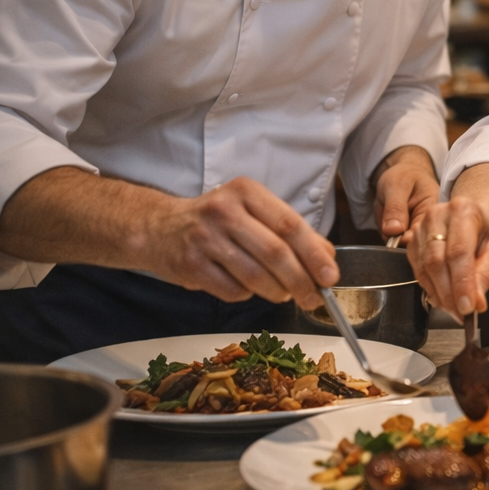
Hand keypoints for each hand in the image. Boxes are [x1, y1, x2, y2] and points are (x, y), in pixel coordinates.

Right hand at [146, 177, 337, 307]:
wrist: (158, 227)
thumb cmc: (215, 220)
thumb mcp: (252, 212)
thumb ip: (289, 231)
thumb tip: (326, 256)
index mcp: (246, 192)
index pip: (290, 224)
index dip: (314, 254)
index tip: (330, 276)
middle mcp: (224, 211)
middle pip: (275, 253)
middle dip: (301, 280)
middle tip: (314, 297)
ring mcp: (204, 238)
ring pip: (255, 275)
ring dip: (277, 292)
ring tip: (284, 294)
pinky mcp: (190, 264)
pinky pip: (232, 290)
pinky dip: (247, 295)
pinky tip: (248, 288)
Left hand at [372, 145, 439, 239]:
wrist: (403, 174)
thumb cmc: (405, 175)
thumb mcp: (397, 185)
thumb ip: (395, 208)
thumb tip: (394, 231)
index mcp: (436, 213)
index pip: (423, 235)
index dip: (406, 237)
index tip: (394, 229)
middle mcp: (430, 226)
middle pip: (410, 243)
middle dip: (393, 231)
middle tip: (389, 208)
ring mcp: (417, 231)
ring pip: (397, 242)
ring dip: (386, 229)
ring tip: (389, 209)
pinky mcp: (406, 233)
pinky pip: (391, 239)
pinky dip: (384, 229)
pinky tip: (388, 216)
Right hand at [405, 163, 488, 319]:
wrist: (474, 215)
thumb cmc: (487, 230)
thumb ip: (486, 274)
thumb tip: (476, 302)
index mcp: (463, 210)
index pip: (459, 252)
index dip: (461, 283)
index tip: (468, 307)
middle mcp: (438, 215)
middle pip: (437, 261)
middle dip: (449, 293)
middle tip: (461, 313)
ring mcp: (421, 227)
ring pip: (424, 268)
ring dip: (439, 294)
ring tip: (455, 308)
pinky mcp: (412, 240)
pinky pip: (417, 270)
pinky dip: (430, 288)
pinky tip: (443, 296)